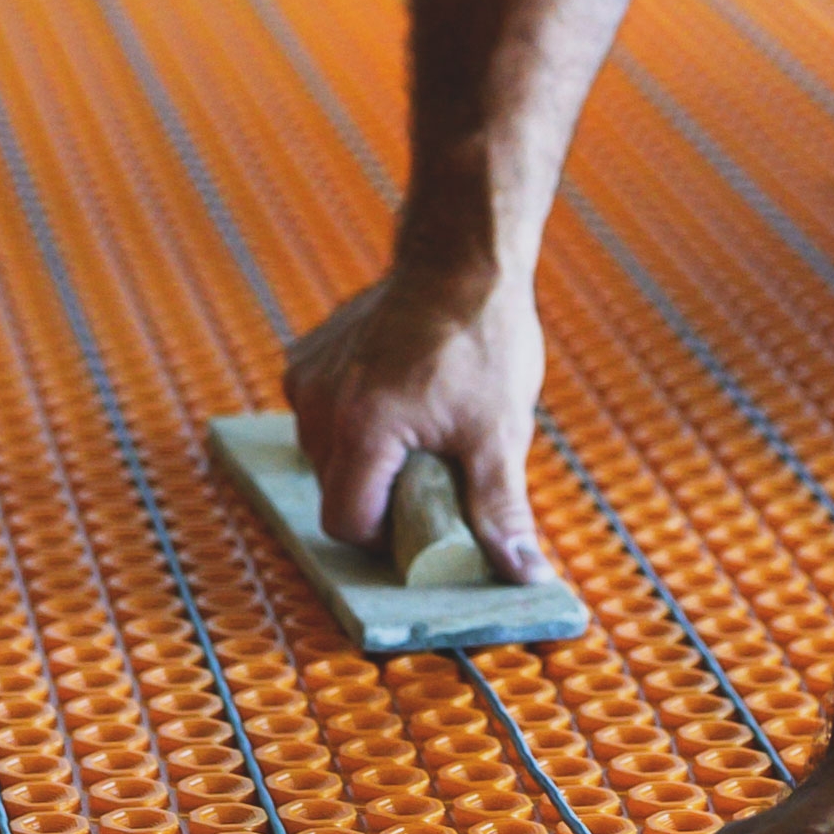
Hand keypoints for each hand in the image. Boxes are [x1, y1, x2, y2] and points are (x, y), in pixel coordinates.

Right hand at [280, 267, 551, 584]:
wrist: (463, 258)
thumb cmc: (485, 340)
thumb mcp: (500, 432)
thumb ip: (499, 509)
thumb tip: (525, 574)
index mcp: (361, 427)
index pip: (347, 523)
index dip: (386, 538)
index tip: (426, 519)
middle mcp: (319, 402)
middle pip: (334, 491)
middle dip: (381, 497)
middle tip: (434, 473)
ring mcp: (308, 376)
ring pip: (324, 456)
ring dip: (366, 460)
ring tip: (419, 431)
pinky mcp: (307, 356)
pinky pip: (320, 416)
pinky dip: (351, 423)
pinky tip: (396, 399)